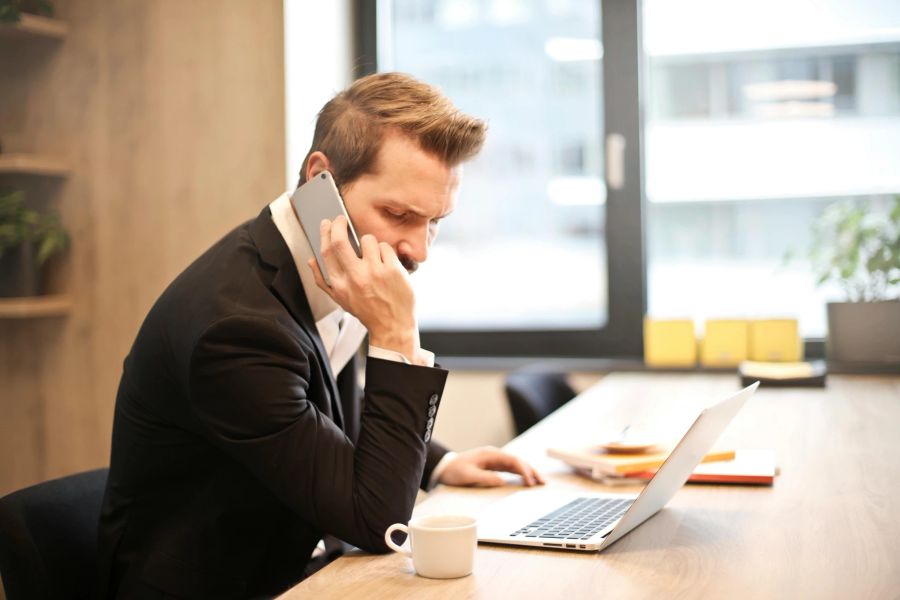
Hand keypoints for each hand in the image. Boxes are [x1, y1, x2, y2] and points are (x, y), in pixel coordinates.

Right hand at [309, 216, 420, 361]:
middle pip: (339, 241)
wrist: (392, 326)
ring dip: (370, 242)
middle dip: (339, 224)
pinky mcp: (392, 269)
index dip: (325, 233)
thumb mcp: (340, 299)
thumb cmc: (366, 311)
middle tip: (342, 219)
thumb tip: (311, 260)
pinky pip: (385, 247)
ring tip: (373, 255)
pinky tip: (387, 263)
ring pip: (367, 240)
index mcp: (339, 284)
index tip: (327, 223)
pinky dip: (385, 251)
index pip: (326, 252)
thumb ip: (322, 280)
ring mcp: (374, 272)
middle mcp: (354, 277)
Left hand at [437, 447, 545, 486]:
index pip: (513, 460)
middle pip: (518, 461)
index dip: (523, 470)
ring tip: (540, 482)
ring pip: (516, 465)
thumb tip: (502, 481)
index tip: (530, 481)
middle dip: (532, 471)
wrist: (444, 467)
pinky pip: (510, 469)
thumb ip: (485, 478)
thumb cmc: (454, 471)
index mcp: (490, 454)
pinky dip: (520, 474)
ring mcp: (495, 460)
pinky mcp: (493, 466)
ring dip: (529, 472)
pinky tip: (528, 481)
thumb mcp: (468, 475)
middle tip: (543, 482)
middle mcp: (495, 455)